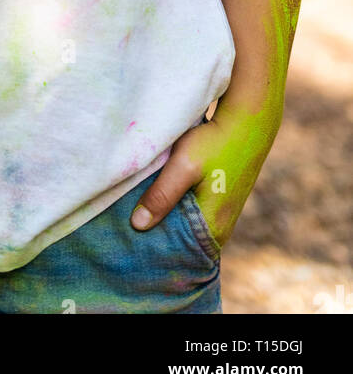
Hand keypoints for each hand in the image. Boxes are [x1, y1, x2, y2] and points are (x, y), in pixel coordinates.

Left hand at [129, 101, 279, 248]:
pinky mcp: (220, 202)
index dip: (153, 244)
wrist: (247, 123)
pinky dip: (176, 207)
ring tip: (137, 210)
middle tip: (127, 223)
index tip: (129, 237)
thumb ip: (162, 196)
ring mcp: (222, 216)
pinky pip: (193, 213)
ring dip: (166, 217)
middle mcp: (220, 229)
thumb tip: (138, 225)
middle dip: (157, 231)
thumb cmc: (215, 143)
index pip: (177, 251)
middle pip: (181, 239)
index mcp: (213, 228)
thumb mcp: (184, 166)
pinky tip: (157, 196)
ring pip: (186, 225)